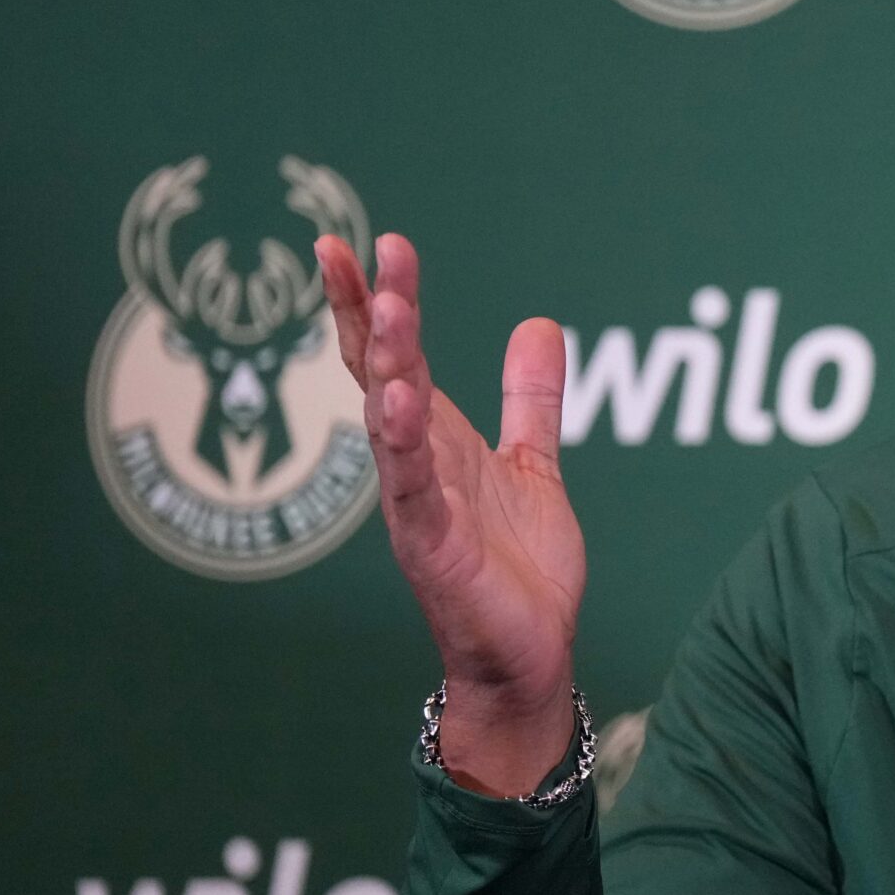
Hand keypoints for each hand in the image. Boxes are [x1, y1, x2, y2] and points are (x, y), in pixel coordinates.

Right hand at [319, 233, 585, 796]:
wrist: (529, 653)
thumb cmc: (517, 567)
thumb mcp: (532, 463)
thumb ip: (531, 400)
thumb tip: (538, 323)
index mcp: (436, 438)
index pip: (395, 355)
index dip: (375, 299)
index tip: (361, 241)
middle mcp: (414, 463)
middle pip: (381, 371)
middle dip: (368, 311)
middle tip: (356, 249)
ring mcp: (417, 503)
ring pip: (389, 421)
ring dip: (386, 363)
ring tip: (383, 307)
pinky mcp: (432, 546)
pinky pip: (412, 489)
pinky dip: (403, 445)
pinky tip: (395, 403)